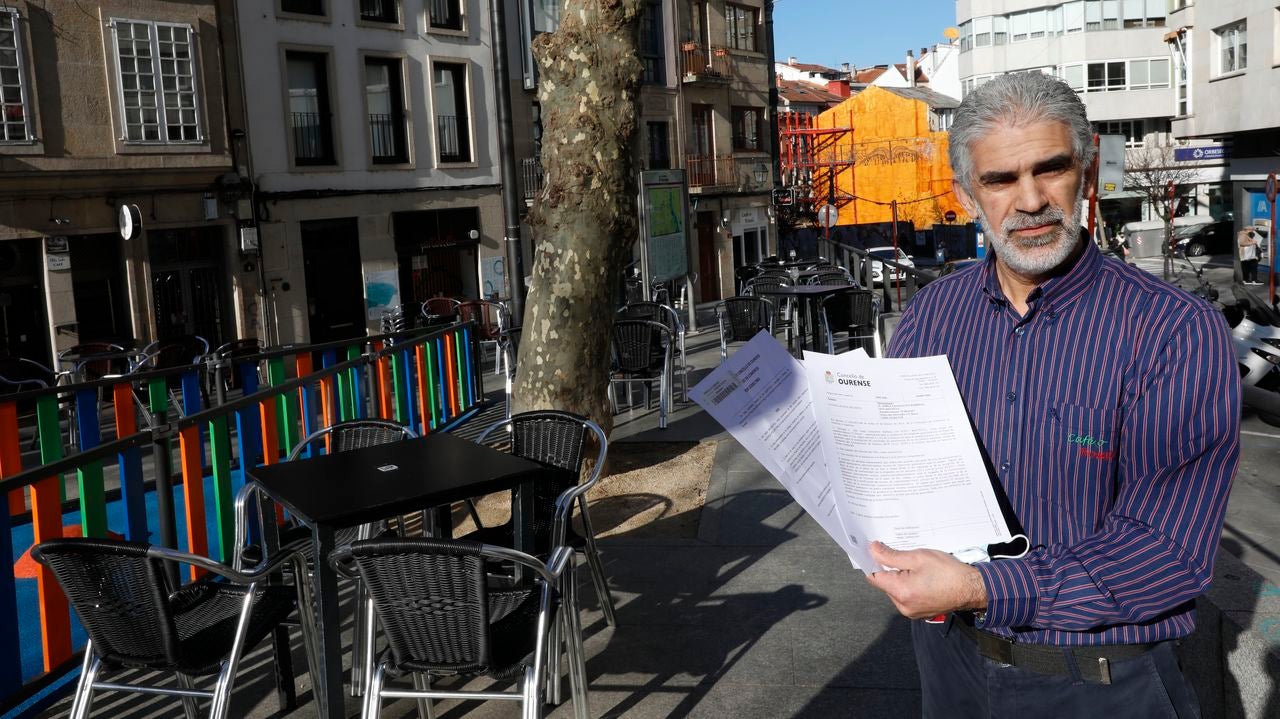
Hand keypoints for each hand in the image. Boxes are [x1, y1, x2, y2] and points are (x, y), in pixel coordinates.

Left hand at [865, 541, 987, 619]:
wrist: (972, 588)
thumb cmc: (948, 571)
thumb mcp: (918, 557)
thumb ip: (891, 555)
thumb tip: (872, 549)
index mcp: (901, 592)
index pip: (874, 577)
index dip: (872, 562)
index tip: (876, 550)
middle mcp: (903, 606)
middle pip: (884, 584)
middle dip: (889, 569)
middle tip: (901, 555)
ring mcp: (911, 612)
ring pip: (895, 591)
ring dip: (899, 578)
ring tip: (914, 567)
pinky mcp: (919, 613)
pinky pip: (906, 597)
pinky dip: (908, 586)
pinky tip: (920, 577)